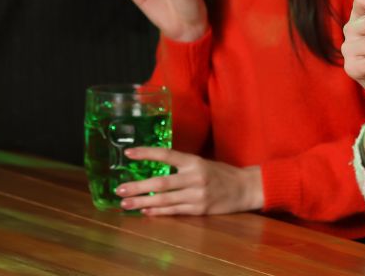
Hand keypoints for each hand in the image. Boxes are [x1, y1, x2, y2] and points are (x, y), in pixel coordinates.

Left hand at [116, 148, 262, 215]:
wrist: (245, 188)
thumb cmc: (221, 173)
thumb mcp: (202, 162)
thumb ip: (181, 164)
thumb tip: (154, 166)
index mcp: (194, 161)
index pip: (166, 154)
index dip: (147, 153)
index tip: (129, 154)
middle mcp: (194, 177)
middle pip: (161, 182)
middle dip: (138, 186)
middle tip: (119, 189)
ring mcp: (197, 195)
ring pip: (164, 199)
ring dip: (143, 202)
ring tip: (125, 203)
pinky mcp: (199, 209)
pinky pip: (174, 211)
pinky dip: (158, 212)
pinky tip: (145, 212)